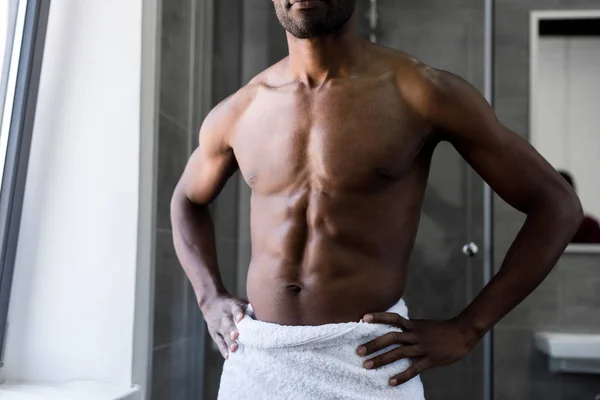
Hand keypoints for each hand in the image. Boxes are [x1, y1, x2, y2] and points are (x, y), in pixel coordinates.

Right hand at [201, 294, 248, 358]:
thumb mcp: (240, 302)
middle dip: (231, 329)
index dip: (238, 313)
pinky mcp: (214, 333)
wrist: (212, 303)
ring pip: (223, 333)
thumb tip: (266, 316)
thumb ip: (250, 308)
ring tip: (234, 349)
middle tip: (236, 336)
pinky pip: (219, 342)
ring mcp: (218, 325)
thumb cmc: (233, 305)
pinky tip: (228, 356)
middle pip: (227, 323)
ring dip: (229, 341)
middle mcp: (224, 315)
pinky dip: (223, 349)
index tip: (240, 318)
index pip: (235, 308)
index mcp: (232, 306)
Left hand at [356, 313, 477, 385]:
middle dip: (374, 344)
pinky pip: (414, 369)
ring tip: (367, 365)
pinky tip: (391, 382)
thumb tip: (393, 330)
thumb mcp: (422, 325)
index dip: (379, 317)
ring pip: (399, 353)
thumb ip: (408, 328)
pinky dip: (402, 375)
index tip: (363, 318)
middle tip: (358, 351)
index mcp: (413, 325)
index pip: (393, 318)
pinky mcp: (431, 360)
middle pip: (391, 337)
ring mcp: (423, 347)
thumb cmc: (441, 330)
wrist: (462, 333)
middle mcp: (415, 335)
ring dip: (382, 359)